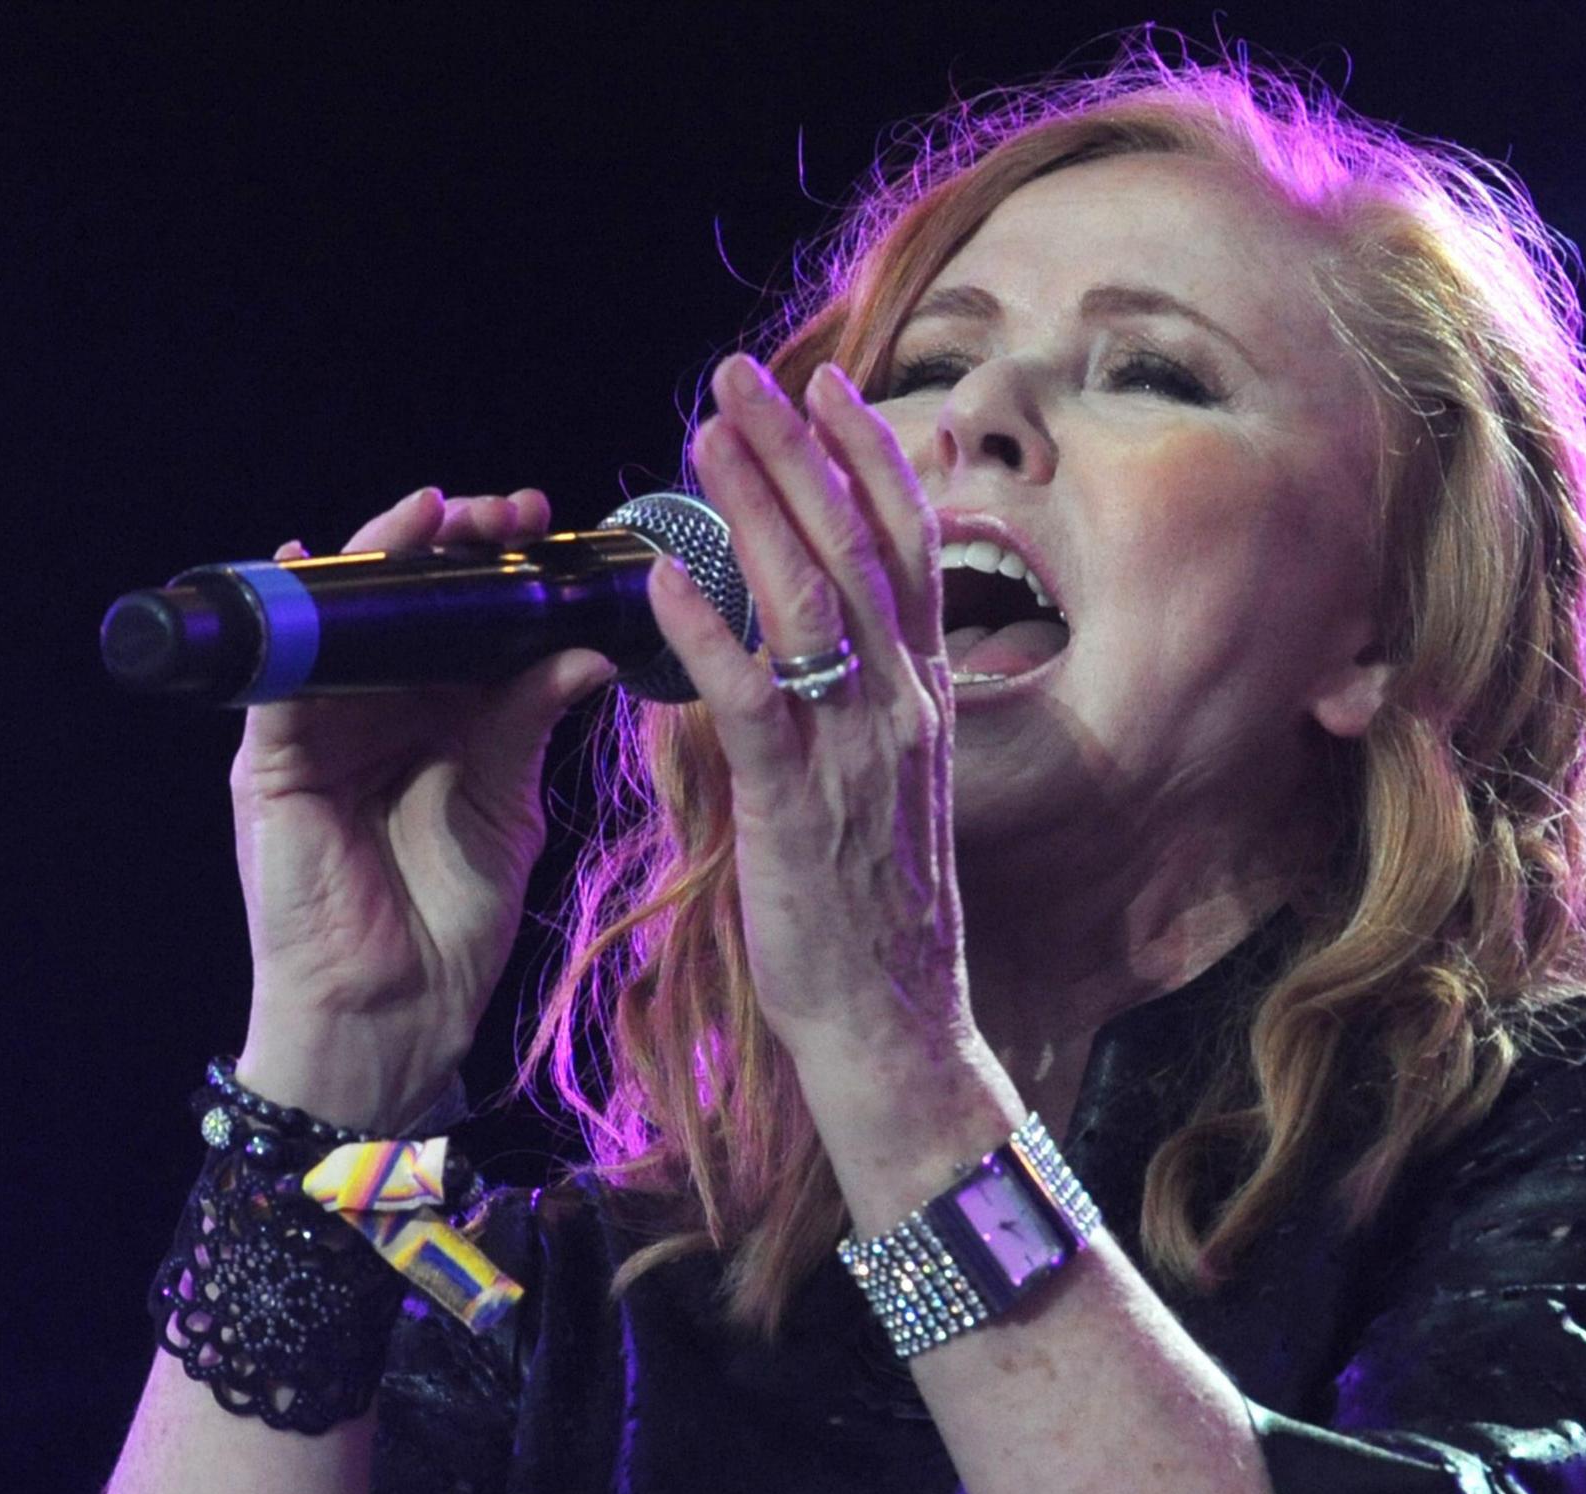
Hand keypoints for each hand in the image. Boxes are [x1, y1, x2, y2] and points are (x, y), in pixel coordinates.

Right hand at [229, 487, 619, 1129]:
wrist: (395, 1013)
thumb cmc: (450, 922)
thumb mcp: (507, 804)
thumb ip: (527, 721)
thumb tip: (583, 646)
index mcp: (436, 716)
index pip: (463, 618)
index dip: (500, 568)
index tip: (555, 526)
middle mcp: (373, 707)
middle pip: (404, 602)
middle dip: (451, 544)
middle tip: (513, 508)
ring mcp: (317, 727)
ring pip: (342, 619)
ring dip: (383, 558)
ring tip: (437, 513)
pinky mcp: (273, 759)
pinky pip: (282, 673)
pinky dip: (305, 619)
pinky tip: (323, 566)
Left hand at [648, 355, 998, 1145]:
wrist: (897, 1029)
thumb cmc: (874, 920)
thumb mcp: (880, 794)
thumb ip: (851, 711)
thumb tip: (803, 649)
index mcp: (923, 701)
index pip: (909, 551)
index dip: (870, 461)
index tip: (833, 388)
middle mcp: (901, 709)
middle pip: (859, 547)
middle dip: (803, 450)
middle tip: (746, 372)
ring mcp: (855, 753)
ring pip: (810, 599)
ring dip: (755, 507)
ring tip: (708, 432)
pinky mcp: (795, 805)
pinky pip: (748, 699)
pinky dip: (705, 631)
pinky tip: (661, 579)